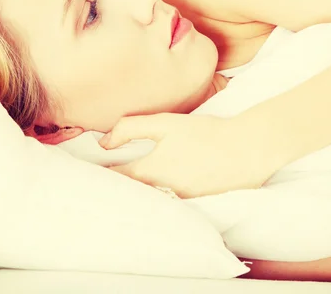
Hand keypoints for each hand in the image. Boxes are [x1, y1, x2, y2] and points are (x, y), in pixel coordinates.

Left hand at [99, 113, 275, 198]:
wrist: (247, 149)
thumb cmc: (206, 134)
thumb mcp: (165, 123)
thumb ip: (130, 128)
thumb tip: (104, 142)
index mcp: (148, 172)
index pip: (111, 180)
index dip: (95, 177)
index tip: (83, 175)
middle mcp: (159, 193)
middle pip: (126, 197)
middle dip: (112, 191)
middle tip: (97, 185)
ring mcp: (176, 204)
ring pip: (145, 203)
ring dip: (133, 197)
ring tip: (123, 189)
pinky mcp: (193, 207)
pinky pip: (166, 207)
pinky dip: (155, 201)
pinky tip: (156, 191)